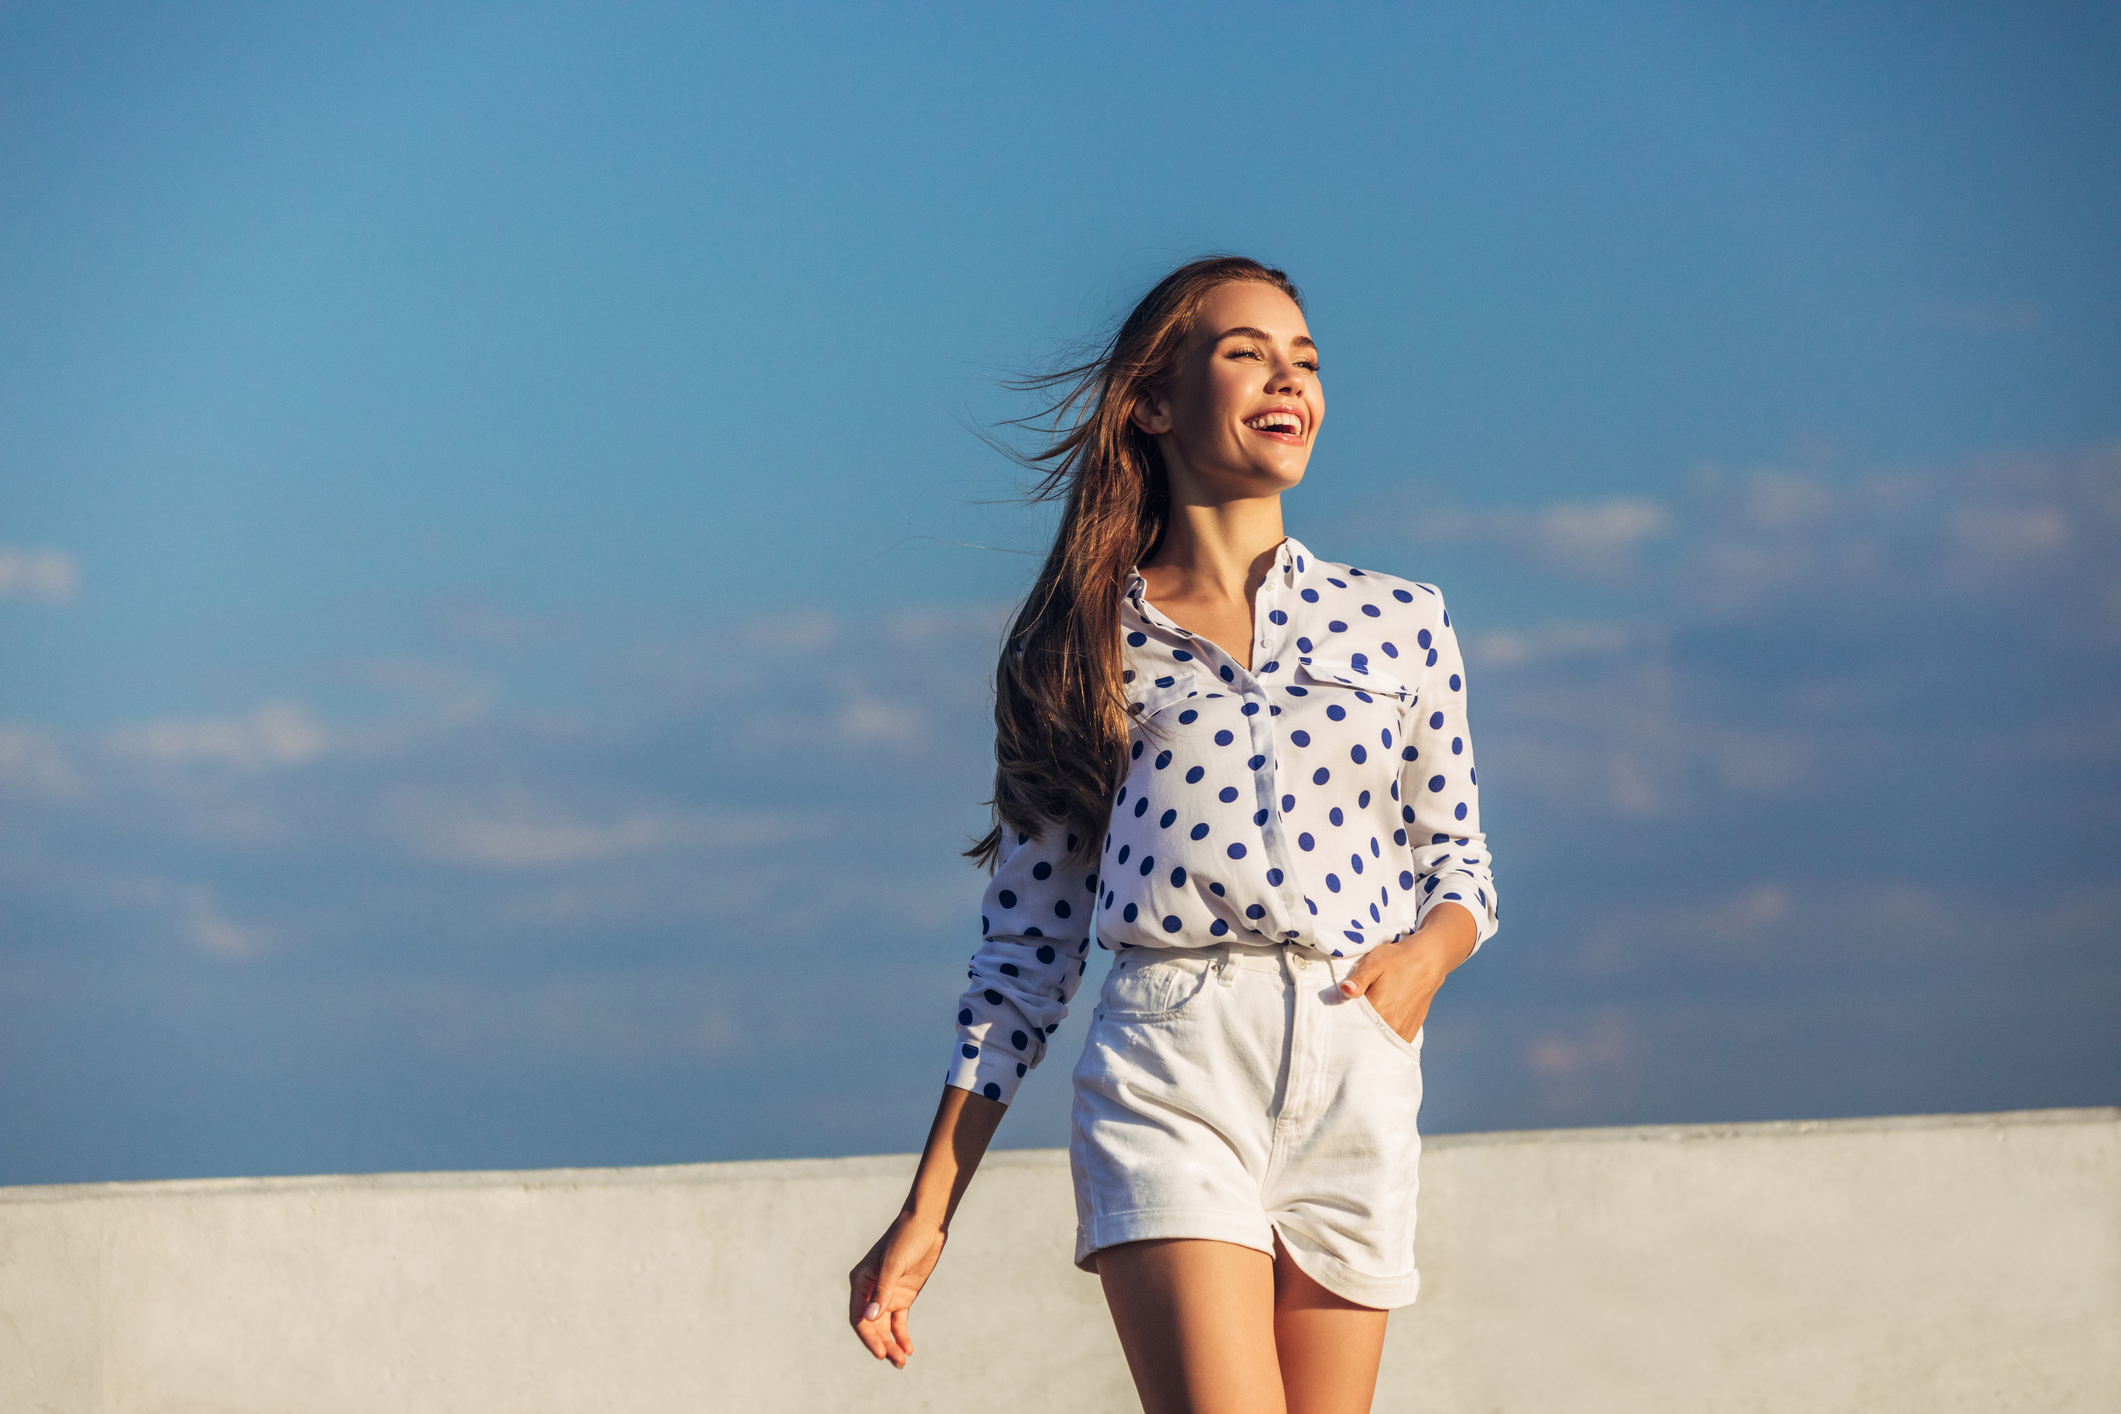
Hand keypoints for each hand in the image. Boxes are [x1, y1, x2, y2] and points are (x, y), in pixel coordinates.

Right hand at [848, 1210, 947, 1367]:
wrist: (927, 1225)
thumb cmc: (906, 1239)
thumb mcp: (894, 1264)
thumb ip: (883, 1291)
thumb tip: (870, 1318)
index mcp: (861, 1281)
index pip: (859, 1317)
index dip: (868, 1337)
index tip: (880, 1352)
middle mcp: (871, 1291)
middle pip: (872, 1326)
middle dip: (882, 1345)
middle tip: (895, 1361)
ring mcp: (887, 1294)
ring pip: (885, 1327)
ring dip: (891, 1344)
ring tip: (901, 1362)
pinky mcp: (903, 1296)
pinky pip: (898, 1322)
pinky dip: (901, 1335)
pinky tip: (908, 1348)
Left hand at [1338, 940, 1441, 1042]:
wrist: (1427, 963)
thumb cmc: (1397, 960)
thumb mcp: (1374, 963)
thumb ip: (1358, 980)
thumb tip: (1345, 990)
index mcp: (1379, 1009)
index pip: (1351, 1024)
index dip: (1342, 1020)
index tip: (1337, 1013)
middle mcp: (1392, 1026)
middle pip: (1363, 1037)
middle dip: (1353, 1030)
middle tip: (1350, 1016)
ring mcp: (1402, 1032)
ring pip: (1377, 1042)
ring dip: (1368, 1036)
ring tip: (1364, 1020)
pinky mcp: (1409, 1034)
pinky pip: (1390, 1044)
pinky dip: (1381, 1039)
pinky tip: (1376, 1026)